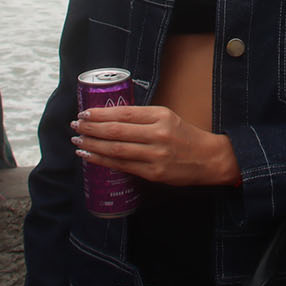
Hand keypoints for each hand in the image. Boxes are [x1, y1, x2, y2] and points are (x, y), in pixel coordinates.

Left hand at [73, 105, 239, 185]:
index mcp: (161, 115)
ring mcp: (155, 155)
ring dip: (92, 145)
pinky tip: (90, 156)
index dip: (101, 114)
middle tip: (75, 125)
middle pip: (116, 131)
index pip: (124, 113)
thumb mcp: (169, 117)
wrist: (210, 159)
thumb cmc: (187, 136)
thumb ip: (144, 118)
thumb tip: (111, 118)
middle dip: (91, 128)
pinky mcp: (154, 173)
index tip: (85, 113)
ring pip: (116, 149)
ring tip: (78, 141)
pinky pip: (122, 166)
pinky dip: (102, 161)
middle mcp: (158, 134)